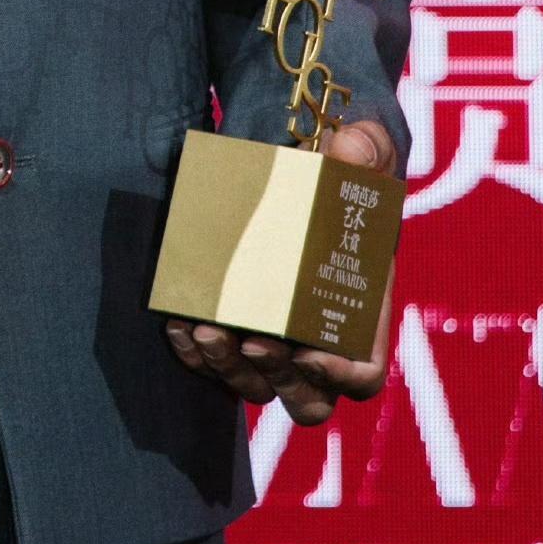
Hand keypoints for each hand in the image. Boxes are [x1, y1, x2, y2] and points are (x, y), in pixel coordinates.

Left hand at [161, 119, 397, 425]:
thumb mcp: (362, 149)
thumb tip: (348, 148)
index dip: (343, 377)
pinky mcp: (233, 324)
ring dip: (229, 367)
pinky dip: (194, 352)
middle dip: (280, 377)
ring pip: (255, 384)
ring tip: (206, 329)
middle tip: (256, 342)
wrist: (297, 163)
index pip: (363, 373)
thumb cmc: (341, 167)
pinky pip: (213, 361)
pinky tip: (178, 321)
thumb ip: (364, 147)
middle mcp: (319, 338)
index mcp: (361, 311)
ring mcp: (275, 337)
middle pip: (306, 395)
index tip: (312, 355)